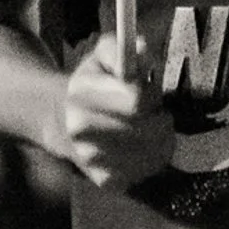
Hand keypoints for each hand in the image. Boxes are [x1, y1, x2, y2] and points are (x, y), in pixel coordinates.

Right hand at [55, 38, 171, 190]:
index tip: (146, 92)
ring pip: (153, 151)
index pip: (137, 99)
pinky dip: (154, 158)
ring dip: (162, 139)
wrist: (66, 123)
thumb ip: (123, 47)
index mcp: (82, 92)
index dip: (150, 94)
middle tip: (153, 113)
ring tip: (150, 129)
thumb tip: (146, 51)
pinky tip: (144, 148)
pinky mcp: (105, 180)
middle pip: (148, 128)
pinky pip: (147, 170)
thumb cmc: (95, 85)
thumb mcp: (104, 56)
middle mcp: (81, 127)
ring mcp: (91, 157)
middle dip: (159, 118)